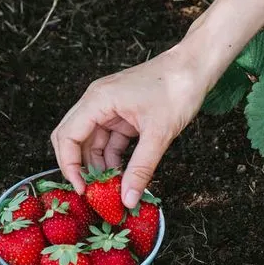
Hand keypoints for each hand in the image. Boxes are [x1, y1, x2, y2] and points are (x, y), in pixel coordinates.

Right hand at [51, 44, 213, 207]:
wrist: (196, 66)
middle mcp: (98, 101)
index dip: (69, 166)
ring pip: (93, 141)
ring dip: (99, 164)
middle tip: (93, 192)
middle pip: (74, 138)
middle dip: (81, 167)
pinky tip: (122, 174)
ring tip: (111, 189)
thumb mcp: (159, 134)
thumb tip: (128, 198)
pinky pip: (110, 138)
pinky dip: (114, 156)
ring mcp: (111, 106)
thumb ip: (141, 168)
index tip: (82, 189)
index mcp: (98, 100)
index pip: (67, 137)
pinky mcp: (124, 112)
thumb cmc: (178, 88)